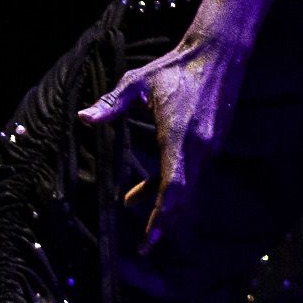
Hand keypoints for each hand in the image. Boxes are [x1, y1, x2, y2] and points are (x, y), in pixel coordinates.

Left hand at [79, 28, 247, 247]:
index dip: (163, 215)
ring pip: (187, 186)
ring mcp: (210, 146)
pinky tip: (148, 185)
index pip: (173, 186)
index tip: (151, 238)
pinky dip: (172, 185)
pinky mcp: (213, 143)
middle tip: (144, 247)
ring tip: (130, 204)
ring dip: (163, 202)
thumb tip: (83, 118)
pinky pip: (192, 173)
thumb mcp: (137, 83)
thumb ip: (111, 104)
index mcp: (180, 135)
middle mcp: (200, 147)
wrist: (218, 55)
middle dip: (164, 222)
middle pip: (183, 196)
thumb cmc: (175, 68)